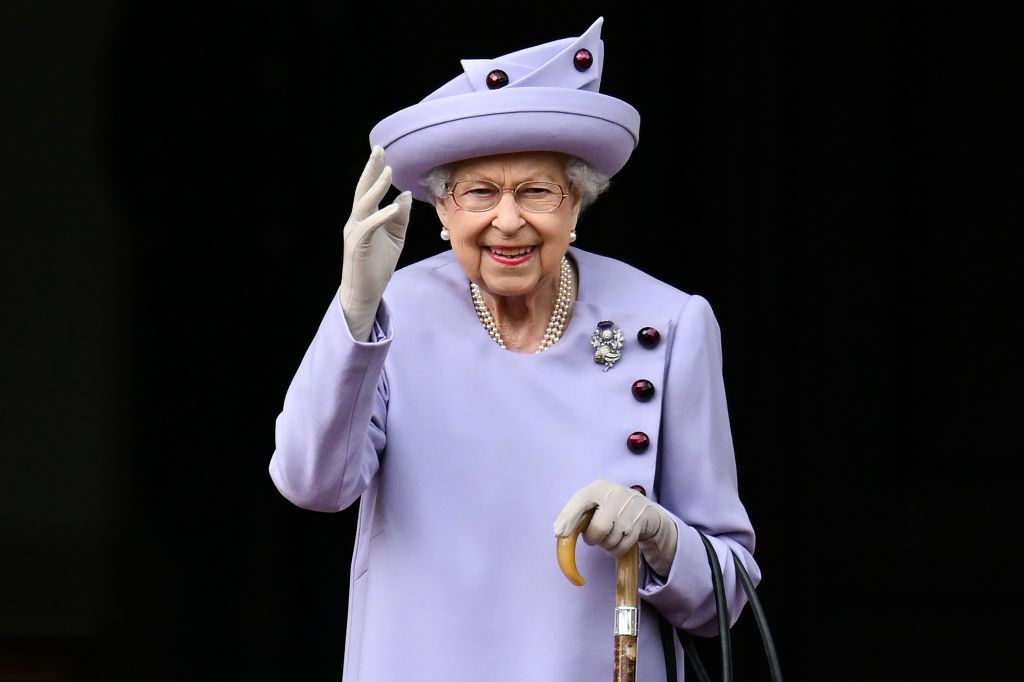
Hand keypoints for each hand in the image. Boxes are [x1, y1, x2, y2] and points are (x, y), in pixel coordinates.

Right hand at [339, 145, 411, 340]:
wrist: (365, 293)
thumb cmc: (378, 265)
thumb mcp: (395, 238)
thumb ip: (400, 217)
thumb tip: (405, 195)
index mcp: (364, 218)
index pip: (369, 190)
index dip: (375, 172)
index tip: (382, 153)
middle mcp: (356, 221)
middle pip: (362, 191)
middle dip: (371, 170)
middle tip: (378, 150)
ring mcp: (356, 233)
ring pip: (364, 205)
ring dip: (376, 188)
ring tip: (387, 172)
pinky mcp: (358, 246)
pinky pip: (370, 227)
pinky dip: (382, 216)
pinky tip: (393, 206)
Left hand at [553, 479, 678, 576]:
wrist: (647, 512)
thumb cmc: (613, 508)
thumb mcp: (597, 503)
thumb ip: (579, 513)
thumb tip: (559, 532)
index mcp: (598, 487)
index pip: (580, 501)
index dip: (567, 518)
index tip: (558, 533)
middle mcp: (615, 494)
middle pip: (597, 529)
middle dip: (593, 538)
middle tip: (595, 535)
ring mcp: (629, 509)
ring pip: (609, 541)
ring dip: (606, 544)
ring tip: (611, 534)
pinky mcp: (640, 523)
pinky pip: (621, 547)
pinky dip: (616, 549)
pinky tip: (620, 539)